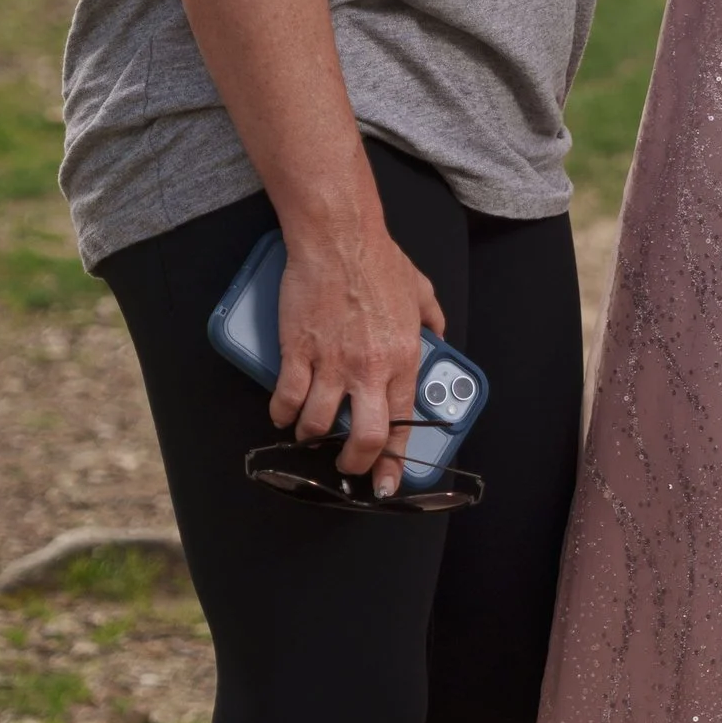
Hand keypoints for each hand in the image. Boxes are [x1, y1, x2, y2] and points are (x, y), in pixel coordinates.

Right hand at [272, 214, 445, 495]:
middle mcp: (369, 369)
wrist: (338, 239)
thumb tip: (439, 334)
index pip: (401, 424)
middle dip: (353, 463)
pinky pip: (286, 398)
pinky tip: (283, 413)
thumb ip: (432, 318)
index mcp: (403, 359)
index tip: (388, 483)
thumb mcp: (421, 290)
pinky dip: (282, 412)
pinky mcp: (297, 351)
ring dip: (311, 436)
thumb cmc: (378, 261)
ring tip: (310, 433)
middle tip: (346, 465)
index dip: (394, 463)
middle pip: (363, 439)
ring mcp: (331, 363)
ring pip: (317, 424)